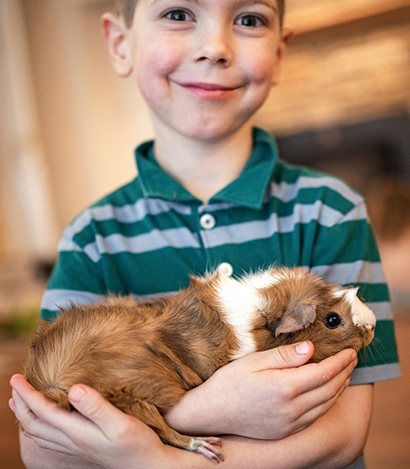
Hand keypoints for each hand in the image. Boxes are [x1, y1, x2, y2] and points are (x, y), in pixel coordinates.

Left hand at [9, 374, 167, 468]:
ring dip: (25, 416)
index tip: (16, 377)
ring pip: (39, 433)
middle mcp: (71, 441)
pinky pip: (49, 439)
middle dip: (20, 404)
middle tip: (14, 384)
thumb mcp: (121, 422)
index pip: (42, 411)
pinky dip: (38, 426)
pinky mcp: (82, 448)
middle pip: (34, 424)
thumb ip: (97, 407)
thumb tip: (73, 389)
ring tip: (19, 402)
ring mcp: (75, 447)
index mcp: (77, 432)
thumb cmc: (137, 444)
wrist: (147, 467)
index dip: (27, 394)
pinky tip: (45, 419)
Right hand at [167, 341, 357, 439]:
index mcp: (283, 387)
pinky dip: (328, 403)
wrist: (212, 412)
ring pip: (325, 405)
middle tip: (352, 358)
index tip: (349, 350)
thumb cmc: (229, 382)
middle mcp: (291, 409)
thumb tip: (310, 349)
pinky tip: (328, 394)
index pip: (323, 373)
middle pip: (329, 390)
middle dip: (344, 372)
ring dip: (340, 388)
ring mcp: (290, 423)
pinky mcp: (286, 430)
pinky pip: (315, 417)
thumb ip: (284, 356)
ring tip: (346, 374)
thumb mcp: (253, 361)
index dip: (339, 361)